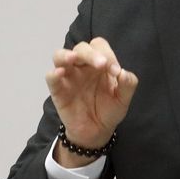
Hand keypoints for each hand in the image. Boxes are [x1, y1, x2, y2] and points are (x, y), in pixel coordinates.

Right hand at [47, 37, 137, 166]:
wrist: (97, 131)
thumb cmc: (109, 109)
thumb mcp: (123, 98)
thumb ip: (128, 84)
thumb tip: (123, 72)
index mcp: (99, 64)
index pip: (99, 47)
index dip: (107, 54)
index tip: (115, 71)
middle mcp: (82, 66)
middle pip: (81, 48)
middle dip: (91, 53)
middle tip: (102, 65)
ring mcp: (68, 77)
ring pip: (60, 56)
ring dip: (66, 55)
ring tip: (74, 58)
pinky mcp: (58, 90)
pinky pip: (51, 78)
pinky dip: (53, 74)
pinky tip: (60, 73)